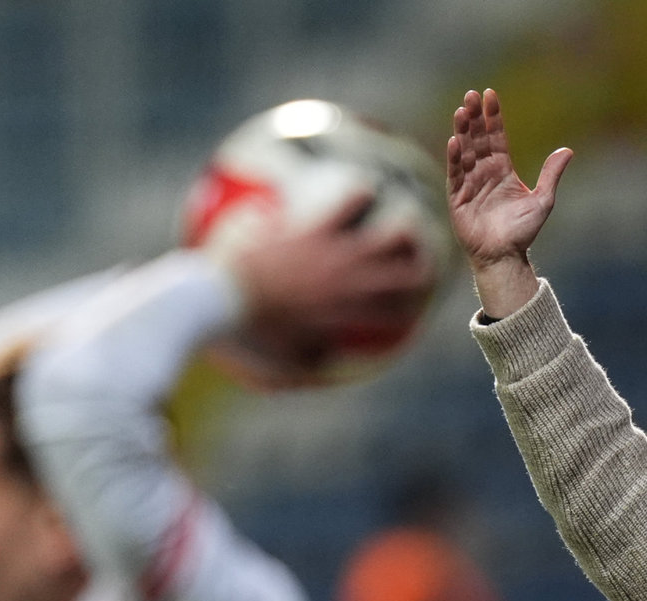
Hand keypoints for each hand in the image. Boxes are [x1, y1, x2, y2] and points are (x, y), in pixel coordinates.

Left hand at [229, 194, 433, 381]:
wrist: (225, 298)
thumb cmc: (251, 329)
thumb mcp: (284, 355)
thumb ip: (309, 357)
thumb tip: (320, 363)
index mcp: (344, 313)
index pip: (392, 315)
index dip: (406, 311)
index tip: (410, 307)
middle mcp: (350, 283)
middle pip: (404, 275)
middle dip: (419, 270)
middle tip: (421, 264)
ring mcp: (335, 254)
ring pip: (389, 237)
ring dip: (402, 231)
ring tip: (405, 224)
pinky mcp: (316, 229)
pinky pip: (349, 205)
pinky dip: (360, 196)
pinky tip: (365, 191)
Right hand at [446, 88, 571, 317]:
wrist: (505, 257)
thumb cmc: (523, 231)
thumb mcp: (543, 200)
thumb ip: (551, 175)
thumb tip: (568, 151)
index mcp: (502, 170)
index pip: (496, 137)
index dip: (493, 116)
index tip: (490, 95)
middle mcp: (484, 173)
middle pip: (477, 138)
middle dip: (474, 117)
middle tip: (471, 95)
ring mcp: (469, 184)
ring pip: (464, 152)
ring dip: (462, 131)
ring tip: (461, 111)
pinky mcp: (457, 198)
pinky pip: (454, 175)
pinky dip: (454, 159)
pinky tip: (454, 142)